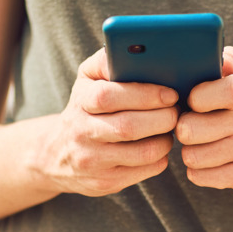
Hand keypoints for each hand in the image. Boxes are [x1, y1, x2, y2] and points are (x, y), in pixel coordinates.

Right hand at [34, 48, 178, 195]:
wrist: (55, 155)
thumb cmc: (85, 107)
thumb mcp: (87, 80)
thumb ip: (108, 61)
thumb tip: (140, 48)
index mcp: (80, 100)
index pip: (109, 96)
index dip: (144, 95)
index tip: (170, 93)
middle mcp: (81, 132)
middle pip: (128, 127)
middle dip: (162, 119)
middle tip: (177, 112)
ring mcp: (91, 161)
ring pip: (141, 153)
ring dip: (165, 140)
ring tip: (170, 129)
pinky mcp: (104, 183)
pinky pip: (144, 171)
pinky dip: (160, 158)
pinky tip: (160, 147)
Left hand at [175, 47, 232, 193]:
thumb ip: (229, 60)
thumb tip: (223, 59)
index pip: (228, 90)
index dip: (199, 97)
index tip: (193, 102)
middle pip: (191, 129)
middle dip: (183, 129)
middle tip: (191, 127)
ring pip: (192, 156)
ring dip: (190, 152)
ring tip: (202, 146)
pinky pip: (199, 176)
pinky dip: (198, 172)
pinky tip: (210, 164)